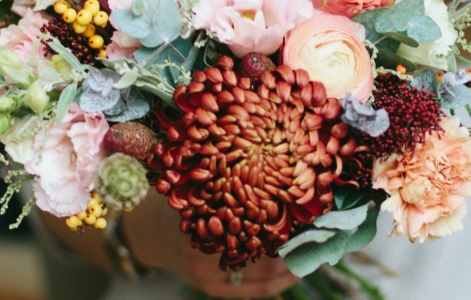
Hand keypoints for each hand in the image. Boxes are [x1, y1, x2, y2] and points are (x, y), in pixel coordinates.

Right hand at [123, 198, 299, 297]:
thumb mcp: (207, 189)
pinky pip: (254, 289)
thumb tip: (285, 182)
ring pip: (263, 276)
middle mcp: (207, 252)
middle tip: (318, 235)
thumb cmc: (187, 203)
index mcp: (206, 222)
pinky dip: (277, 282)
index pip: (255, 226)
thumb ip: (235, 190)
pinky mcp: (212, 288)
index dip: (285, 223)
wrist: (152, 232)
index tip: (309, 216)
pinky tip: (294, 272)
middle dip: (293, 246)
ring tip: (313, 252)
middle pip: (263, 254)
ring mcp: (208, 275)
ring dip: (290, 267)